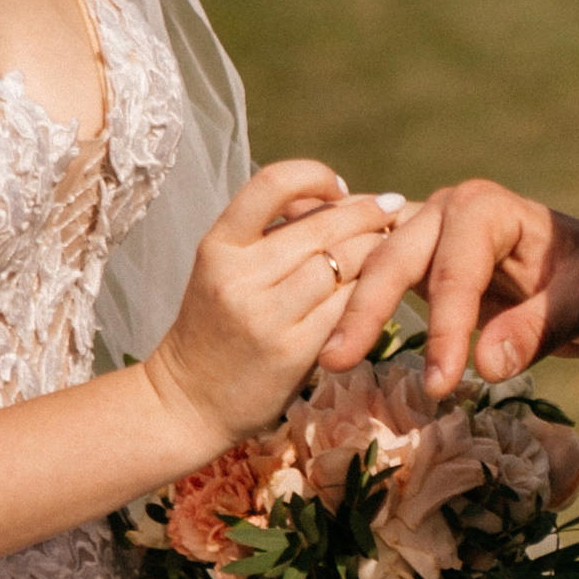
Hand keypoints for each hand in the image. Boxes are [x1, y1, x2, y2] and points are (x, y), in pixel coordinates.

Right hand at [140, 159, 397, 467]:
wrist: (186, 403)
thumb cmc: (214, 331)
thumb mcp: (222, 272)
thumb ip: (265, 238)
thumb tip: (331, 197)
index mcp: (218, 246)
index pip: (273, 183)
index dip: (315, 175)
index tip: (339, 189)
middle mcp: (238, 275)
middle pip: (324, 224)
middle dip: (367, 213)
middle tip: (391, 209)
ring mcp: (266, 314)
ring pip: (345, 263)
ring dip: (378, 251)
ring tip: (392, 248)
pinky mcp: (293, 351)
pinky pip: (349, 307)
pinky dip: (371, 293)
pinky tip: (380, 290)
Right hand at [321, 179, 578, 393]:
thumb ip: (536, 329)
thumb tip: (487, 365)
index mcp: (487, 208)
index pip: (456, 270)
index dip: (446, 327)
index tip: (440, 384)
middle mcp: (446, 211)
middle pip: (394, 258)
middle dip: (366, 311)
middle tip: (337, 363)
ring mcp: (424, 232)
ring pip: (373, 267)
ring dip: (347, 312)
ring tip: (325, 361)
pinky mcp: (414, 260)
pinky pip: (373, 278)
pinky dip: (345, 303)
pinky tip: (316, 330)